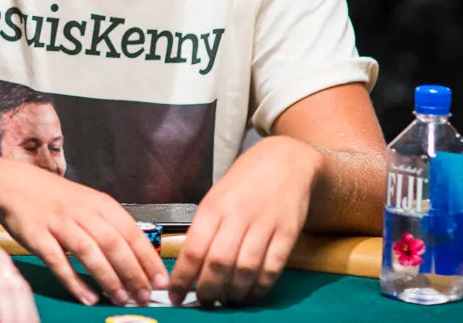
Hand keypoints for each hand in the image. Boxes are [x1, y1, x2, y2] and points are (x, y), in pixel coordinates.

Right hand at [0, 157, 167, 306]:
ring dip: (108, 277)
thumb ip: (110, 226)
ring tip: (121, 298)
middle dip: (132, 272)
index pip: (131, 231)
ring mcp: (59, 223)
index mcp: (100, 203)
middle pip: (113, 243)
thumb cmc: (56, 199)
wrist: (14, 184)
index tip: (161, 280)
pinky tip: (88, 298)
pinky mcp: (37, 236)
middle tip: (145, 296)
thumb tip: (139, 257)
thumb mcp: (88, 204)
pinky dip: (74, 281)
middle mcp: (82, 211)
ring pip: (88, 252)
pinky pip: (58, 261)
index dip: (147, 258)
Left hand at [169, 136, 320, 306]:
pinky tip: (251, 294)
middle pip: (218, 263)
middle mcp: (237, 216)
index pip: (193, 249)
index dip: (182, 278)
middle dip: (208, 290)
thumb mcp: (216, 196)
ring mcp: (264, 224)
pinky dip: (260, 287)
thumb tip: (189, 265)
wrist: (285, 160)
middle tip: (204, 302)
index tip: (174, 295)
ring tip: (227, 300)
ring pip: (245, 269)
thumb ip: (205, 227)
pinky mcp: (287, 233)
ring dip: (234, 292)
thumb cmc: (245, 181)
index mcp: (214, 207)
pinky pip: (272, 268)